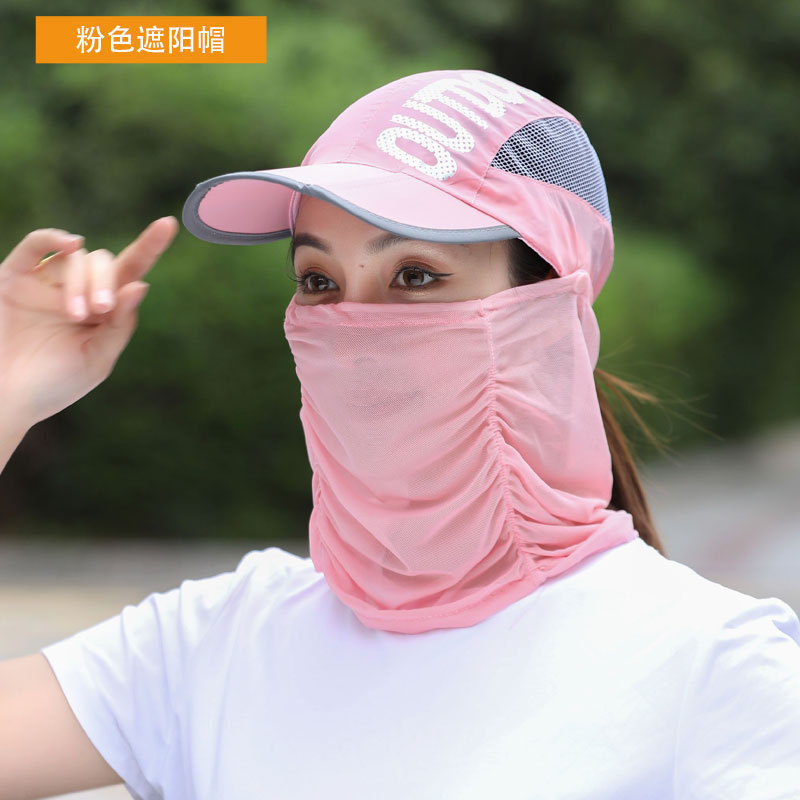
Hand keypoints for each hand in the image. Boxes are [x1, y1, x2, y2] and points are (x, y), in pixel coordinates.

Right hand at [0, 216, 178, 428]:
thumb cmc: (53, 384)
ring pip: (76, 258)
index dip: (150, 246)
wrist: (5, 397)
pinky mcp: (15, 277)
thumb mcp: (97, 359)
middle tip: (99, 311)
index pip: (131, 271)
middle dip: (107, 283)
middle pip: (105, 263)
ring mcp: (47, 282)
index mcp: (104, 310)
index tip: (168, 224)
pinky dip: (53, 238)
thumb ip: (120, 324)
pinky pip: (36, 245)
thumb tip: (140, 285)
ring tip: (76, 314)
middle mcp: (78, 290)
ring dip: (82, 282)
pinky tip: (71, 244)